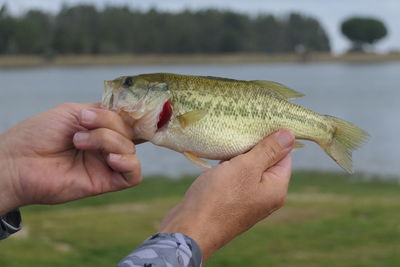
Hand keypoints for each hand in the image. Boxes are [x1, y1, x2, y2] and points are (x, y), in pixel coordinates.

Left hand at [0, 103, 140, 213]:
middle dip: (109, 124)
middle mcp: (105, 146)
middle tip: (82, 125)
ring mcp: (106, 164)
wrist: (17, 161)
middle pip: (129, 132)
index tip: (122, 108)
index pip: (127, 121)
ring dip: (108, 140)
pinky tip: (110, 158)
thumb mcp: (73, 111)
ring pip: (130, 149)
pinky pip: (134, 175)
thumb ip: (102, 111)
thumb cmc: (38, 135)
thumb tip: (125, 115)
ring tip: (79, 142)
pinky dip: (128, 163)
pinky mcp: (105, 182)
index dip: (130, 115)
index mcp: (99, 128)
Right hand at [160, 130, 293, 259]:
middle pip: (266, 161)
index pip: (284, 155)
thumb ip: (268, 151)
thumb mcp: (246, 168)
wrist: (190, 228)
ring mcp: (247, 199)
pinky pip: (234, 177)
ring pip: (248, 168)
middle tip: (242, 125)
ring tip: (228, 137)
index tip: (261, 121)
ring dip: (239, 154)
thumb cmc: (219, 197)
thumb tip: (290, 134)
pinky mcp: (230, 200)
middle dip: (254, 144)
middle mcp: (265, 195)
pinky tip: (218, 155)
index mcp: (276, 188)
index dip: (274, 137)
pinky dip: (228, 165)